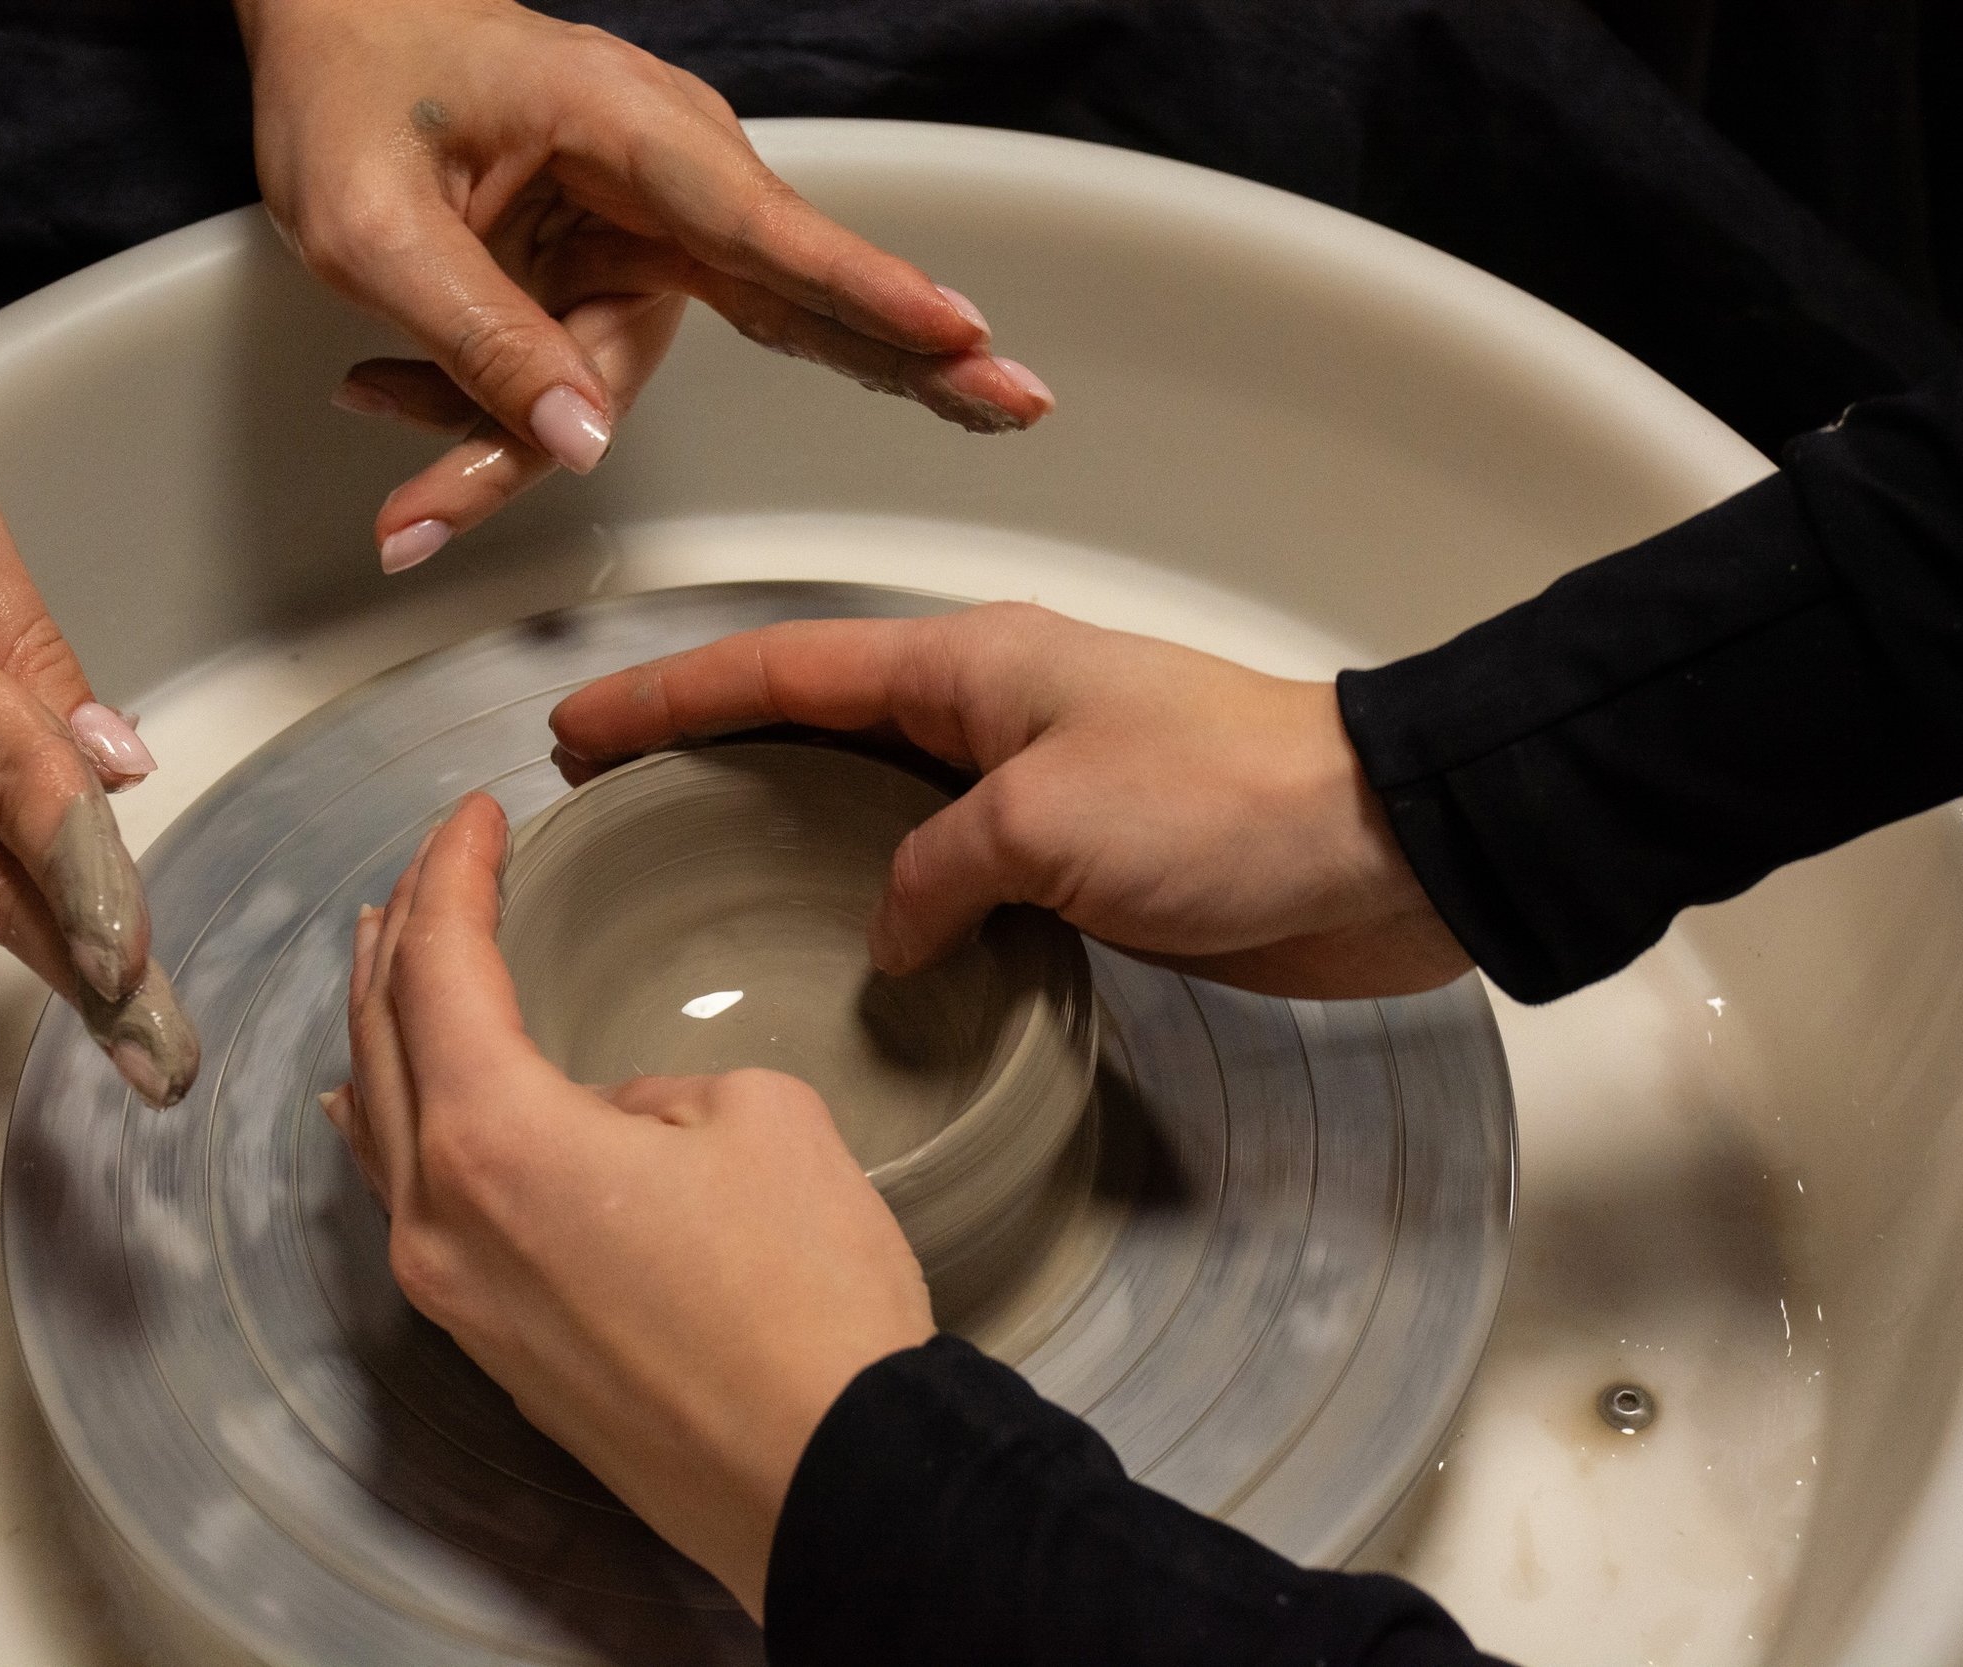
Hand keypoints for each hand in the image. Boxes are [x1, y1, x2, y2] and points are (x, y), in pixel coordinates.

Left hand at [237, 0, 1052, 569]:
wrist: (334, 29)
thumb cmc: (352, 89)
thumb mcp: (370, 222)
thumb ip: (474, 334)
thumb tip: (582, 442)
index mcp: (627, 127)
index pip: (766, 229)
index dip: (866, 294)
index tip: (958, 334)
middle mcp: (665, 178)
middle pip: (800, 293)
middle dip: (906, 356)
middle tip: (1019, 402)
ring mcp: (648, 231)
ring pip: (636, 378)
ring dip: (514, 445)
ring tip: (403, 496)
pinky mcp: (617, 272)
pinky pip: (584, 377)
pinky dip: (496, 416)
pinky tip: (385, 396)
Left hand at [331, 792, 933, 1615]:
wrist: (832, 1478)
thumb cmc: (807, 1296)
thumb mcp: (759, 1119)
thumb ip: (656, 1091)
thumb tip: (611, 1122)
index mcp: (492, 1137)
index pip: (440, 967)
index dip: (453, 873)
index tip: (476, 814)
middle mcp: (439, 1217)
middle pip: (382, 1041)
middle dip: (400, 939)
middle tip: (429, 870)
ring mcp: (454, 1294)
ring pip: (383, 1128)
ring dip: (387, 1030)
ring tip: (398, 963)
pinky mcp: (493, 1346)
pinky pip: (409, 1205)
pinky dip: (399, 1126)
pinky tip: (397, 1110)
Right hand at [549, 603, 1472, 998]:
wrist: (1381, 848)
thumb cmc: (1232, 800)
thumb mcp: (1045, 824)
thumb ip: (934, 871)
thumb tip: (891, 929)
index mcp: (969, 665)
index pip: (781, 671)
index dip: (671, 698)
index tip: (581, 726)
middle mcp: (990, 714)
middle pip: (814, 724)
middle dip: (708, 752)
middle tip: (614, 796)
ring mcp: (1035, 787)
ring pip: (878, 803)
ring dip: (792, 828)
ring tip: (703, 872)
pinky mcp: (1079, 862)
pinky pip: (950, 871)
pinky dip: (889, 898)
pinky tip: (853, 948)